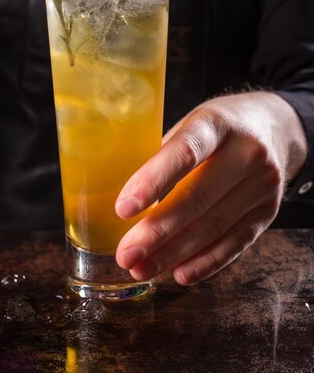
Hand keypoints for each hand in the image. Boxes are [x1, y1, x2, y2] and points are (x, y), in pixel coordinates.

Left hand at [115, 92, 306, 284]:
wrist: (272, 127)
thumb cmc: (215, 130)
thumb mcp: (190, 125)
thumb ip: (163, 156)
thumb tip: (124, 202)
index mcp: (216, 123)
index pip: (184, 152)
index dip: (153, 181)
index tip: (123, 209)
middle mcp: (246, 151)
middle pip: (198, 197)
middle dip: (157, 231)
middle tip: (126, 254)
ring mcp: (263, 183)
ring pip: (215, 225)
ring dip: (174, 253)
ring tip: (142, 268)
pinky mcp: (269, 210)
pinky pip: (236, 242)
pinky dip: (206, 261)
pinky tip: (179, 273)